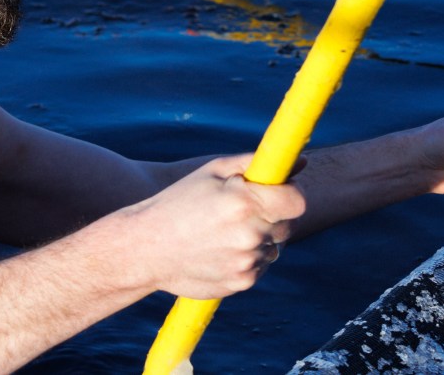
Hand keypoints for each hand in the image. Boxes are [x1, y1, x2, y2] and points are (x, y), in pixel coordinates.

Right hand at [124, 155, 304, 299]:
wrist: (145, 247)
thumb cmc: (178, 201)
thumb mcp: (212, 172)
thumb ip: (255, 163)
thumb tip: (297, 161)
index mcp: (244, 202)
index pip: (297, 201)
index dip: (290, 192)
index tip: (277, 190)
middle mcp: (250, 234)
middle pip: (288, 224)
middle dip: (272, 213)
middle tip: (243, 208)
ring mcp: (247, 262)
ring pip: (274, 245)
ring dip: (259, 236)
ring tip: (223, 230)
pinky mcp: (242, 283)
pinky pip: (260, 265)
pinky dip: (247, 256)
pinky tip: (219, 247)